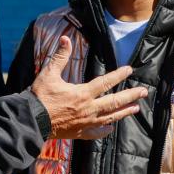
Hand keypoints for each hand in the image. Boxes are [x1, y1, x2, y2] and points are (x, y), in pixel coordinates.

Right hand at [31, 36, 147, 139]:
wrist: (30, 121)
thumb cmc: (39, 97)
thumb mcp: (48, 74)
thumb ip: (59, 57)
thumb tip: (65, 39)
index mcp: (82, 94)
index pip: (105, 82)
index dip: (119, 75)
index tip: (129, 69)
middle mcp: (88, 109)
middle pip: (114, 102)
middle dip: (131, 96)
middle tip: (143, 92)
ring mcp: (85, 123)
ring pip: (110, 118)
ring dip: (124, 113)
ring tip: (135, 109)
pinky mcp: (79, 133)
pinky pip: (95, 133)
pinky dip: (104, 131)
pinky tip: (110, 129)